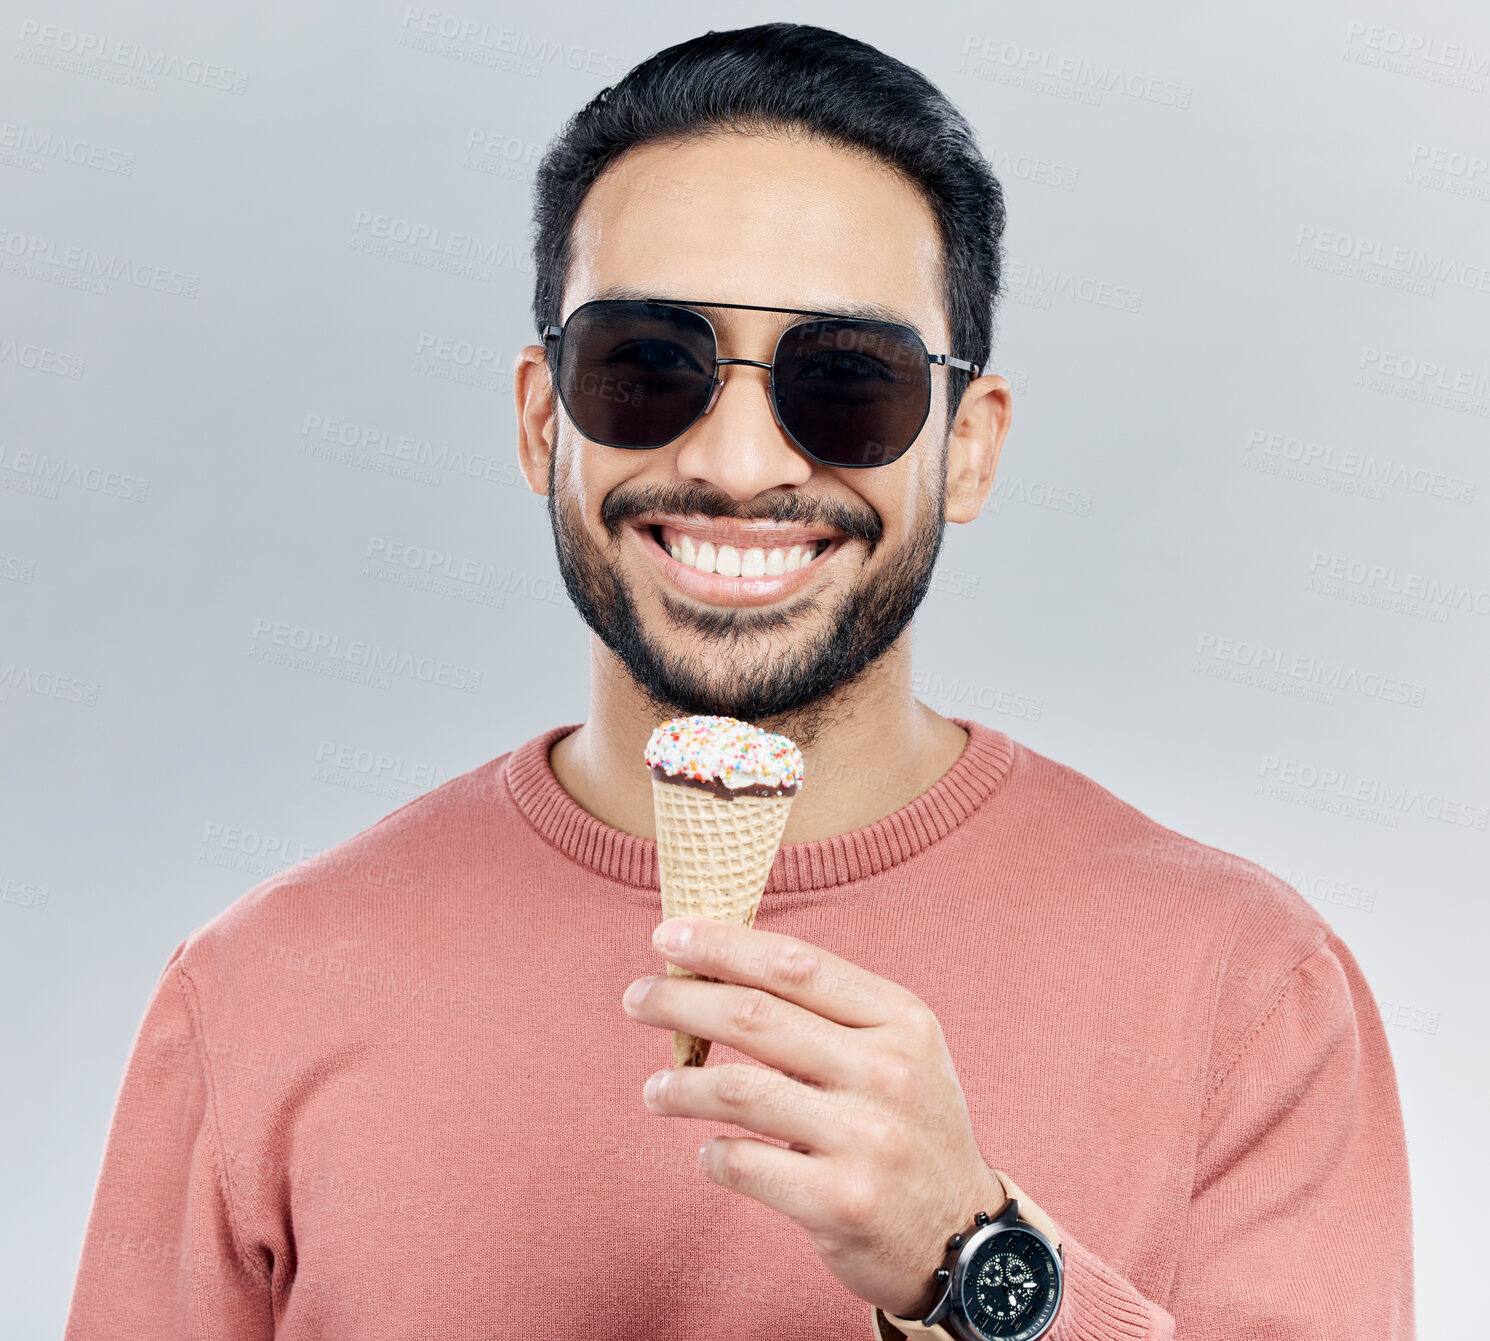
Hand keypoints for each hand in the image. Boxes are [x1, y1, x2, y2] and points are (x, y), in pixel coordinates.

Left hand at [621, 915, 1008, 1319]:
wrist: (964, 1239)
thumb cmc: (908, 1127)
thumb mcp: (900, 1051)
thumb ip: (828, 1012)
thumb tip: (720, 969)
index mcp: (901, 1020)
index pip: (795, 964)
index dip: (723, 944)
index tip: (668, 937)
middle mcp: (888, 1072)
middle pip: (755, 1016)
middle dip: (679, 1001)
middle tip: (637, 999)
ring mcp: (866, 1140)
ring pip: (737, 1090)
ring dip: (679, 1086)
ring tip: (654, 1091)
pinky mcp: (839, 1204)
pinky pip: (742, 1164)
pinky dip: (712, 1155)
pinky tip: (708, 1153)